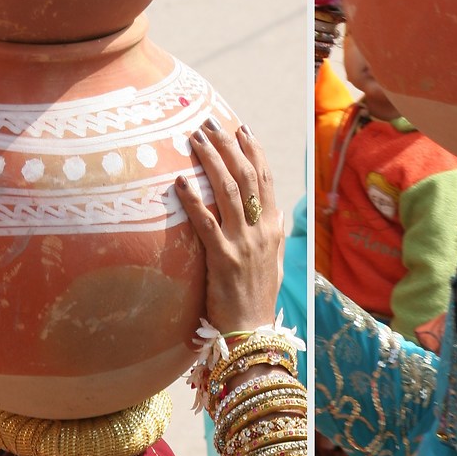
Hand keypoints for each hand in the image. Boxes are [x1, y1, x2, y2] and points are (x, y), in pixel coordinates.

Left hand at [177, 117, 284, 332]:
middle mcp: (262, 231)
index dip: (255, 151)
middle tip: (210, 123)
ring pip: (228, 192)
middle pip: (247, 177)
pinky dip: (193, 200)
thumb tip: (276, 213)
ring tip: (195, 139)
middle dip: (229, 146)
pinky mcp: (223, 258)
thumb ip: (273, 235)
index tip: (242, 128)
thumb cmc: (257, 299)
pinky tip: (180, 181)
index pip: (266, 180)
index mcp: (274, 229)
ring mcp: (244, 243)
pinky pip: (206, 223)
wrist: (252, 331)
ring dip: (212, 162)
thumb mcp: (273, 262)